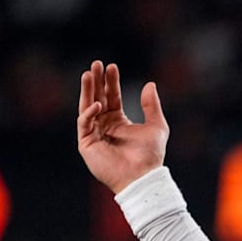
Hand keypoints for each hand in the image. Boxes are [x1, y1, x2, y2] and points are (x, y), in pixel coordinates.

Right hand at [76, 60, 169, 194]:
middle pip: (96, 98)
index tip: (111, 66)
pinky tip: (98, 104)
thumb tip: (150, 84)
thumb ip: (151, 105)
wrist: (143, 176)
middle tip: (95, 64)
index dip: (110, 82)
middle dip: (95, 81)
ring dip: (87, 91)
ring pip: (86, 107)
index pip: (111, 97)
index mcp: (118, 122)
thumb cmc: (151, 155)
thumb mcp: (156, 125)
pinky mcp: (87, 144)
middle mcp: (104, 126)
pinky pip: (84, 124)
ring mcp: (94, 134)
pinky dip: (89, 113)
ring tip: (88, 74)